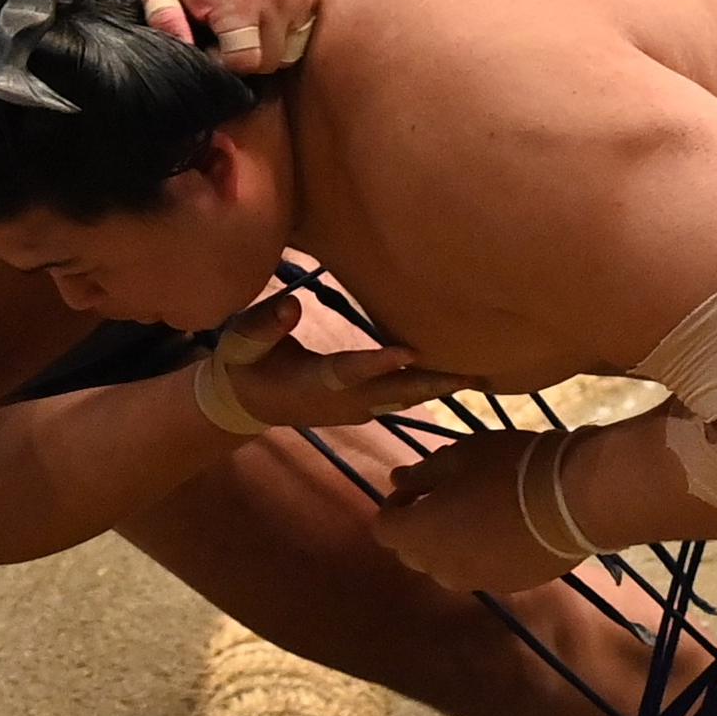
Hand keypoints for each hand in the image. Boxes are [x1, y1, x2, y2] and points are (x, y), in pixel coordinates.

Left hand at [138, 0, 318, 73]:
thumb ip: (163, 18)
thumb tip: (182, 43)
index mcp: (241, 0)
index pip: (246, 62)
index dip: (226, 63)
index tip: (212, 45)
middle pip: (270, 60)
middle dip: (246, 56)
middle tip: (226, 35)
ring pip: (289, 49)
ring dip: (266, 44)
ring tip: (244, 24)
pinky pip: (301, 30)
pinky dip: (283, 30)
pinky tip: (261, 13)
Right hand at [204, 292, 468, 428]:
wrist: (246, 404)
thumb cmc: (244, 363)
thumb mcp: (240, 343)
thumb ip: (265, 325)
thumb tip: (292, 305)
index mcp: (310, 382)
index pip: (348, 371)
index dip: (377, 364)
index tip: (409, 352)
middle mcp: (338, 402)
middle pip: (390, 395)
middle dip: (429, 384)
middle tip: (470, 374)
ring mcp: (352, 410)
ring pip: (400, 401)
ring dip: (436, 389)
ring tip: (476, 377)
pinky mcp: (360, 410)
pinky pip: (399, 402)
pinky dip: (426, 391)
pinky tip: (454, 380)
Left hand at [376, 429, 567, 592]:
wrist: (573, 500)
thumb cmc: (508, 468)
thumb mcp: (460, 456)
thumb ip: (423, 473)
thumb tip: (397, 480)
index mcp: (419, 533)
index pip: (384, 529)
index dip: (396, 506)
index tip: (419, 487)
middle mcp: (439, 567)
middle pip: (412, 551)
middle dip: (420, 526)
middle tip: (449, 495)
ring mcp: (474, 581)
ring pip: (446, 564)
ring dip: (450, 542)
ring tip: (480, 512)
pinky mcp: (507, 586)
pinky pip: (479, 571)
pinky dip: (482, 553)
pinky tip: (508, 528)